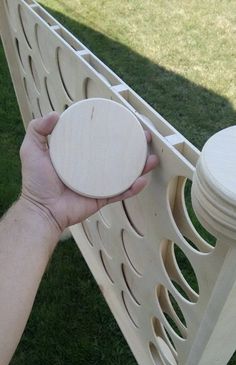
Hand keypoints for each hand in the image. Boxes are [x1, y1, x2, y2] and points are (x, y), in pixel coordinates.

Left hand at [20, 112, 157, 231]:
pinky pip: (121, 192)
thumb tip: (56, 114)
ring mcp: (99, 183)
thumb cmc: (36, 182)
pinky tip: (142, 179)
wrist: (42, 210)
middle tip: (145, 136)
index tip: (124, 119)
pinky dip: (133, 188)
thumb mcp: (32, 150)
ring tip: (152, 158)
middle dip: (134, 145)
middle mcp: (91, 167)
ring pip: (125, 173)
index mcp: (78, 154)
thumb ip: (38, 129)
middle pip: (117, 154)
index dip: (112, 128)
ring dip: (140, 166)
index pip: (98, 138)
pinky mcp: (102, 199)